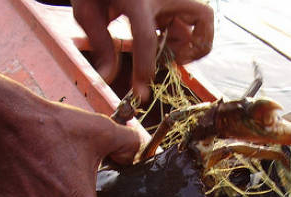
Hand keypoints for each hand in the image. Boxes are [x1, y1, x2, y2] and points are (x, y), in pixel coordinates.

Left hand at [72, 0, 213, 100]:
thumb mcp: (87, 9)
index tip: (140, 93)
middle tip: (168, 60)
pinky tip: (165, 37)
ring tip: (165, 49)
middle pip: (201, 21)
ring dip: (188, 42)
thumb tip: (106, 77)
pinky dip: (186, 33)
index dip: (144, 69)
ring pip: (202, 21)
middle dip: (189, 48)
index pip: (146, 39)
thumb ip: (100, 44)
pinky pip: (194, 19)